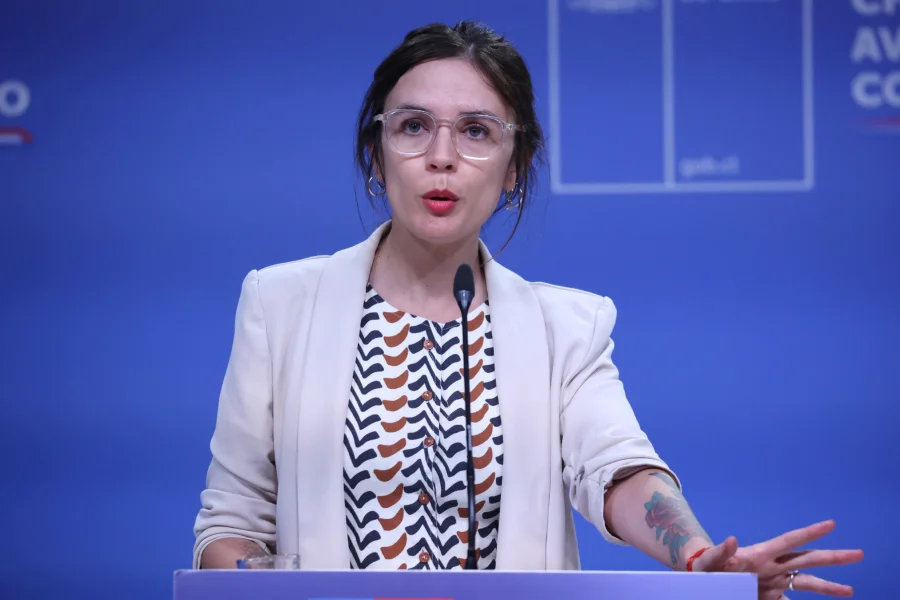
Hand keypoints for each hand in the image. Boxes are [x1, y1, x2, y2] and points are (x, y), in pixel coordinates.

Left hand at [691, 519, 862, 598]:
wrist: (704, 580)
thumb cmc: (706, 566)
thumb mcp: (711, 559)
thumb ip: (722, 552)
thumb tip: (732, 539)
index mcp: (761, 554)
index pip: (790, 541)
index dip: (810, 533)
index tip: (831, 524)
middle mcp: (773, 566)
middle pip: (808, 560)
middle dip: (833, 557)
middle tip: (859, 554)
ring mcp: (774, 581)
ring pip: (807, 582)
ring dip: (828, 586)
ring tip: (850, 590)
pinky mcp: (770, 595)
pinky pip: (789, 599)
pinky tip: (823, 599)